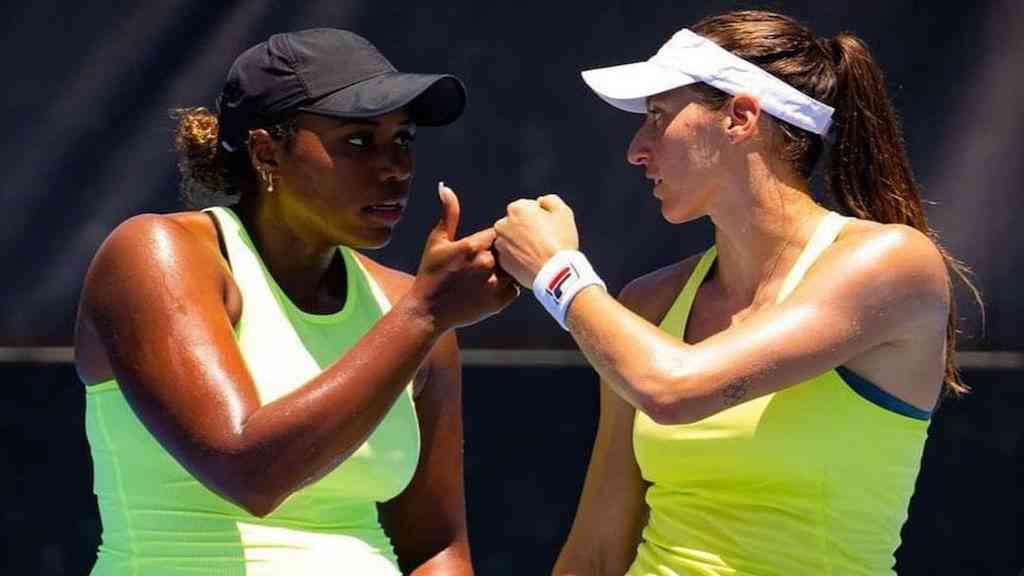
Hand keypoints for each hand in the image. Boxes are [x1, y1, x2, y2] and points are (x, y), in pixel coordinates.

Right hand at [407, 183, 519, 330]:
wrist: (428, 311)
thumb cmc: (431, 274)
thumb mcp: (437, 241)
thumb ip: (448, 214)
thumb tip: (445, 187)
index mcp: (474, 245)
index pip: (501, 232)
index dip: (499, 236)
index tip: (489, 242)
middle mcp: (488, 264)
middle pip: (511, 250)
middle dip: (506, 252)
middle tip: (493, 259)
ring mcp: (495, 284)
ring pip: (516, 269)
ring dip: (509, 269)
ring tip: (495, 272)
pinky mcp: (500, 302)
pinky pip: (515, 288)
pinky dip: (508, 287)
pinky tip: (492, 287)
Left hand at [493, 194, 579, 286]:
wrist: (555, 273)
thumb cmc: (560, 241)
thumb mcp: (563, 212)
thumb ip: (550, 200)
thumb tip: (540, 202)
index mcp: (516, 208)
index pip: (528, 207)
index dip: (541, 216)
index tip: (550, 227)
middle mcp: (502, 224)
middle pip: (517, 222)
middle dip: (527, 228)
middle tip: (544, 241)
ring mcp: (500, 245)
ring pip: (513, 239)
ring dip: (522, 242)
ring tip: (539, 252)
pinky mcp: (502, 262)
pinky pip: (511, 255)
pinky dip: (519, 257)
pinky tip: (533, 262)